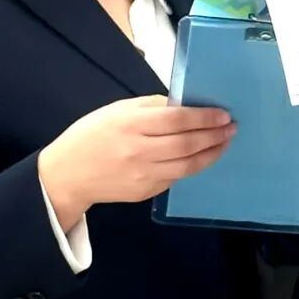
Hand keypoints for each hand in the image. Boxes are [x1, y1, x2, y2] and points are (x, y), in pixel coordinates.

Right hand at [38, 95, 234, 230]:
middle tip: (232, 128)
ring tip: (224, 143)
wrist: (67, 176)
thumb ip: (151, 106)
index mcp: (131, 124)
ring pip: (187, 166)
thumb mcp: (117, 110)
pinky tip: (201, 156)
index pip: (177, 120)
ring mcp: (143, 176)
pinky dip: (192, 167)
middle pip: (186, 144)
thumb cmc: (91, 135)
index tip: (223, 114)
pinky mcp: (145, 193)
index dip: (204, 118)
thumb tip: (183, 105)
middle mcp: (139, 152)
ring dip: (211, 154)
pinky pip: (175, 178)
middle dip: (214, 136)